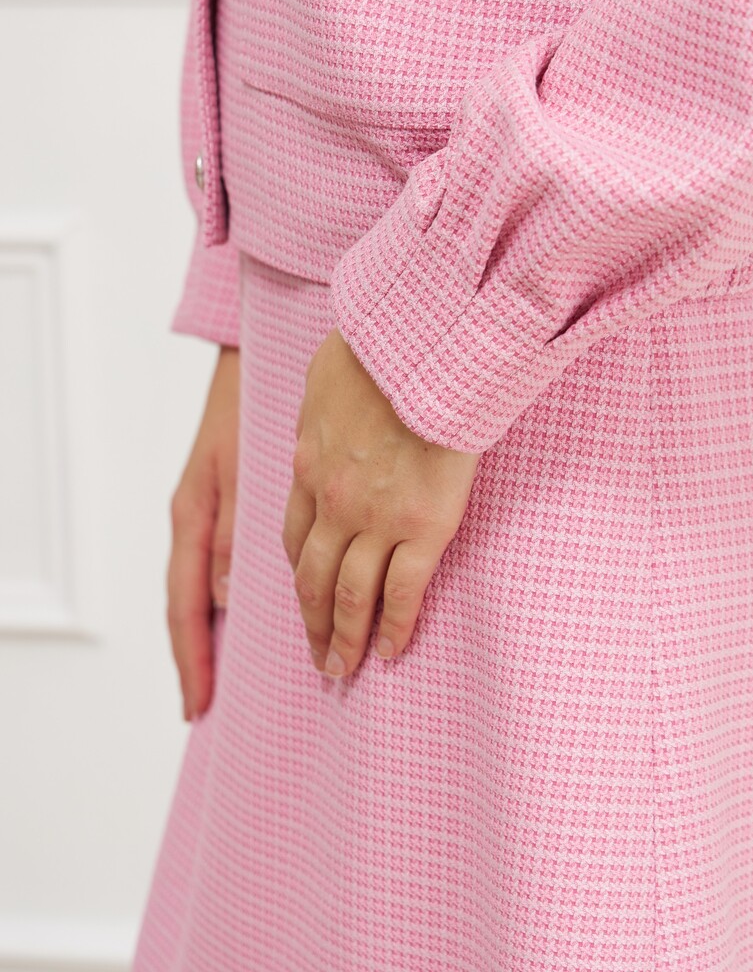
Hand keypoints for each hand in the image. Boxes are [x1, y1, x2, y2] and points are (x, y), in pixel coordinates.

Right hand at [167, 344, 239, 719]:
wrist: (243, 369)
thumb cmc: (244, 415)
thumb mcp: (238, 473)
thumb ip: (231, 533)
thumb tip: (223, 598)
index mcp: (192, 520)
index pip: (186, 605)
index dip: (192, 655)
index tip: (197, 702)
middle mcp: (194, 524)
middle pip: (188, 605)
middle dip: (194, 656)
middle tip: (201, 705)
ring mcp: (204, 516)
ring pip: (201, 588)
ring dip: (208, 633)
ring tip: (218, 676)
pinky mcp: (221, 506)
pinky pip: (215, 565)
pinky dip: (222, 599)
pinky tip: (239, 616)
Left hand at [282, 327, 479, 677]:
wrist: (425, 348)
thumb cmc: (381, 349)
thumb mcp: (325, 376)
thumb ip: (321, 407)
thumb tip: (326, 406)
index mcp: (309, 466)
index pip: (295, 536)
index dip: (299, 575)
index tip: (306, 596)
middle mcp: (334, 502)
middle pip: (312, 578)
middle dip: (312, 622)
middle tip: (317, 656)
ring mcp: (376, 519)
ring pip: (350, 595)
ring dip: (343, 637)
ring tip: (343, 668)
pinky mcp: (423, 526)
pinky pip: (405, 591)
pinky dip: (396, 626)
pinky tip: (392, 650)